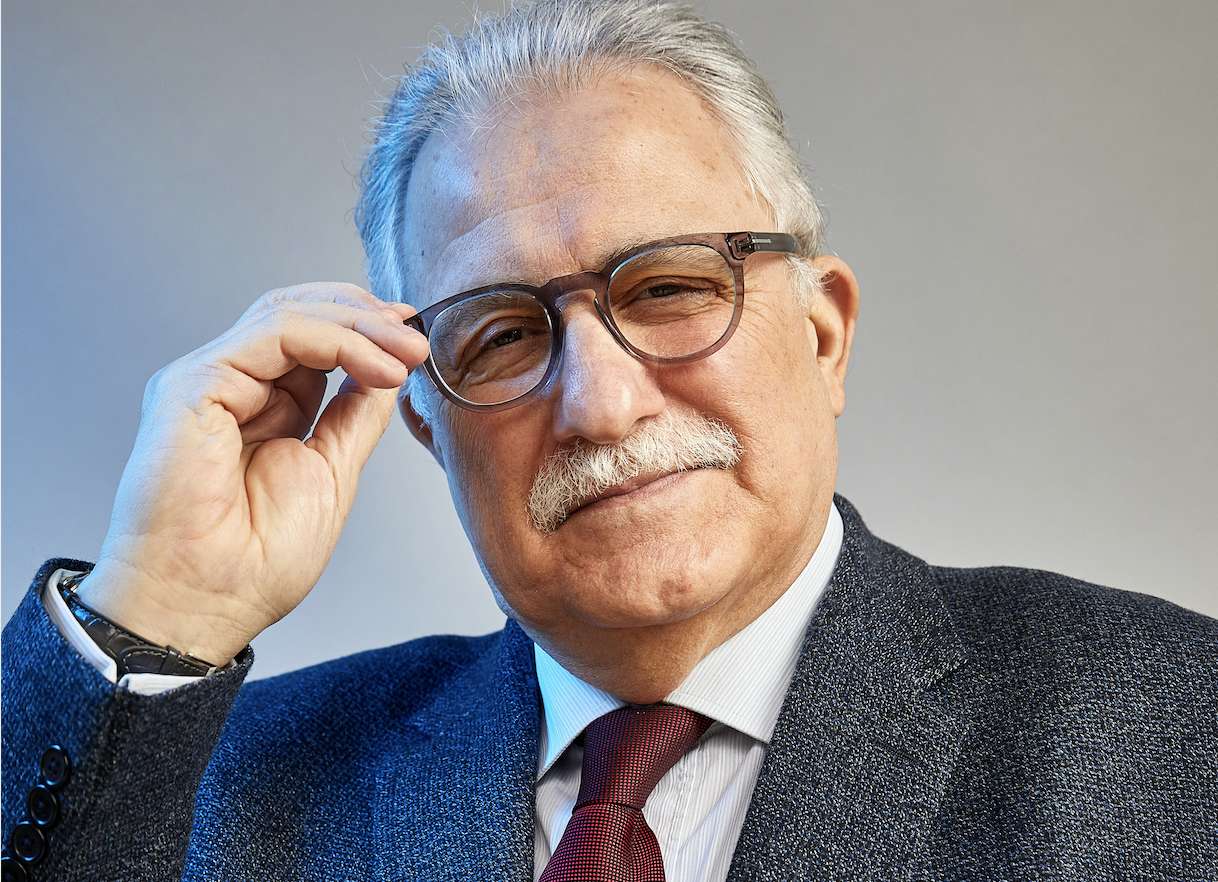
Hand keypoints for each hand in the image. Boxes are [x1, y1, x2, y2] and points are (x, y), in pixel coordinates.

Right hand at [75, 283, 428, 664]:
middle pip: (298, 314)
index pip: (311, 340)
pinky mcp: (195, 383)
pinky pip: (275, 334)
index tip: (415, 342)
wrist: (208, 603)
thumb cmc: (256, 559)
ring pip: (288, 314)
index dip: (365, 330)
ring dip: (359, 324)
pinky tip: (378, 367)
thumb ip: (354, 414)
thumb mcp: (332, 470)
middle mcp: (232, 384)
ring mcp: (210, 379)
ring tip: (407, 351)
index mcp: (260, 405)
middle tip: (417, 337)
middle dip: (366, 317)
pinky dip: (337, 341)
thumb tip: (387, 368)